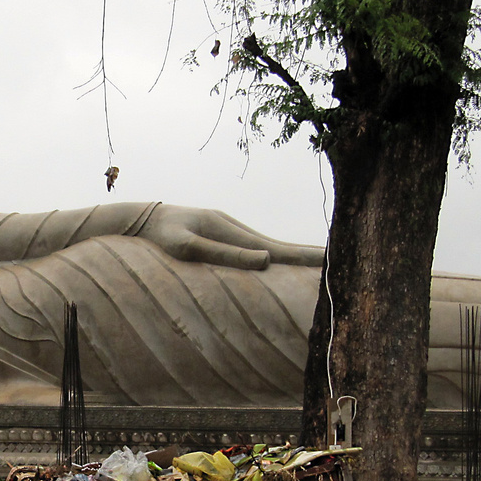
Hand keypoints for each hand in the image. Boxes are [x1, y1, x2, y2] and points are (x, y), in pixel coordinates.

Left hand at [138, 205, 323, 268]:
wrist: (144, 218)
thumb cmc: (162, 238)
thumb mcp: (190, 249)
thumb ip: (226, 255)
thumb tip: (265, 262)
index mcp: (233, 233)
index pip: (277, 251)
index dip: (304, 257)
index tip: (330, 261)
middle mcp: (236, 228)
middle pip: (279, 246)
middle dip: (307, 256)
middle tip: (336, 262)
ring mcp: (230, 229)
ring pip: (268, 245)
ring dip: (293, 255)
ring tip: (318, 262)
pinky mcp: (222, 233)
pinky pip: (254, 246)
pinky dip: (273, 253)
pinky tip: (278, 260)